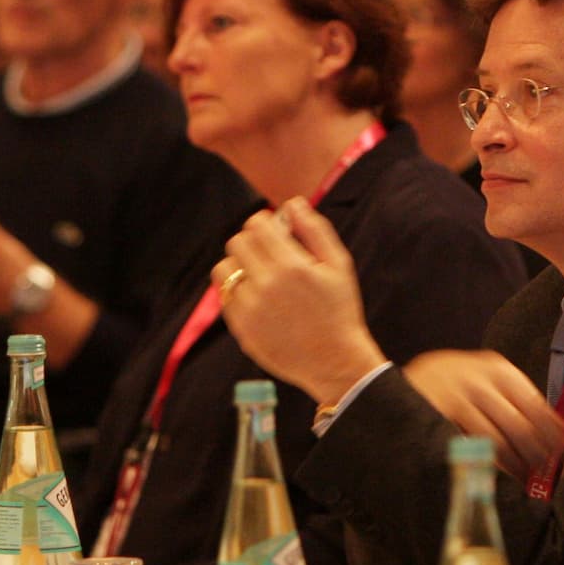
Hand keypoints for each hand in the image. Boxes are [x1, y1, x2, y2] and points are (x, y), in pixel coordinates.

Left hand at [215, 197, 386, 406]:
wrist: (334, 361)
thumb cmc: (339, 309)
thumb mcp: (339, 265)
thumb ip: (315, 229)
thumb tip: (293, 203)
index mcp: (291, 266)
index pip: (256, 224)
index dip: (266, 223)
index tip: (276, 232)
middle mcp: (266, 285)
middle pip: (237, 242)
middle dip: (252, 241)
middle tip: (269, 253)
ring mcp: (250, 308)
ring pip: (224, 269)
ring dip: (239, 265)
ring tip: (260, 275)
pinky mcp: (241, 328)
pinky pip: (225, 296)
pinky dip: (237, 291)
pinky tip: (258, 298)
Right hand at [404, 349, 563, 477]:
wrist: (388, 384)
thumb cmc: (446, 386)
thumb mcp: (479, 378)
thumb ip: (510, 397)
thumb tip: (552, 430)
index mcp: (498, 369)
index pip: (537, 405)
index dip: (552, 432)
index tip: (561, 451)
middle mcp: (481, 380)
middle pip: (523, 426)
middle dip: (537, 454)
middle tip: (542, 471)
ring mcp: (460, 398)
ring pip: (501, 440)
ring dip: (516, 464)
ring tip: (522, 477)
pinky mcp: (442, 417)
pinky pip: (474, 448)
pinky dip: (490, 465)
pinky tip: (497, 474)